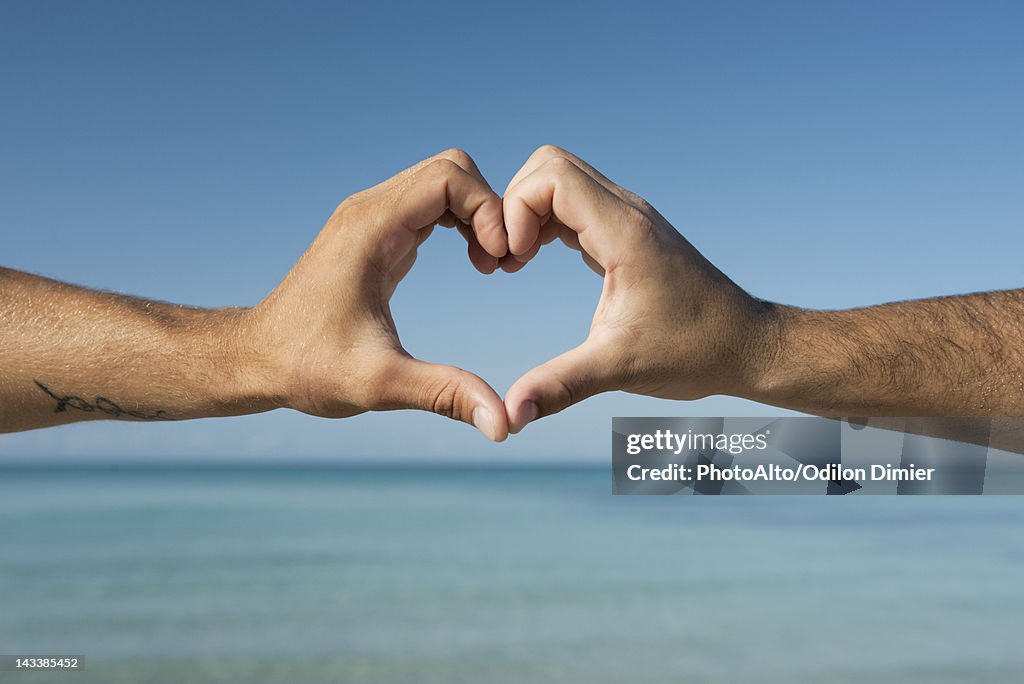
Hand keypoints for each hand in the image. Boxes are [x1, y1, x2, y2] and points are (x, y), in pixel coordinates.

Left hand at [250, 149, 509, 440]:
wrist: (256, 360)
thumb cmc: (308, 368)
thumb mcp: (380, 384)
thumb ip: (444, 394)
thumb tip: (503, 425)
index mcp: (371, 227)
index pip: (448, 177)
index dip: (488, 210)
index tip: (500, 262)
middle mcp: (370, 210)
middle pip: (451, 169)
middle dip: (489, 208)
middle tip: (502, 262)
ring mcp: (372, 219)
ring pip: (443, 183)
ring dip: (477, 215)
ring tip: (490, 265)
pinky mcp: (376, 234)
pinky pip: (431, 205)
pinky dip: (461, 223)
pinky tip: (474, 264)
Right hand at [501, 146, 776, 432]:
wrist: (746, 345)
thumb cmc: (694, 352)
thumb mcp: (619, 370)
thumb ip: (559, 387)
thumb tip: (508, 418)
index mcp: (625, 233)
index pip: (552, 177)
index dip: (516, 210)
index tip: (513, 261)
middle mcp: (627, 213)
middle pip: (550, 166)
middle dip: (514, 205)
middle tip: (506, 259)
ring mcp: (628, 219)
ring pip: (560, 180)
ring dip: (527, 213)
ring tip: (514, 263)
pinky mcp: (626, 233)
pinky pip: (574, 204)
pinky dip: (544, 222)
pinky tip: (534, 261)